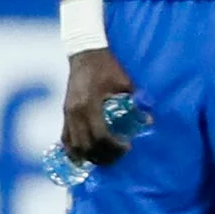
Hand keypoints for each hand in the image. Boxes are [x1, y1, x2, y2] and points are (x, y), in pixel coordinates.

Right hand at [61, 48, 138, 169]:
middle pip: (86, 145)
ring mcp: (67, 114)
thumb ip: (136, 102)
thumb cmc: (108, 67)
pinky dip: (73, 150)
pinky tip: (84, 157)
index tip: (128, 148)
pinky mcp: (65, 113)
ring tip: (104, 159)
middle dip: (102, 156)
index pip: (100, 135)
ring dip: (88, 156)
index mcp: (90, 105)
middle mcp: (75, 113)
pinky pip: (64, 138)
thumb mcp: (125, 83)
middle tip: (118, 158)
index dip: (114, 147)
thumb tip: (149, 121)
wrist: (85, 55)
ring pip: (73, 145)